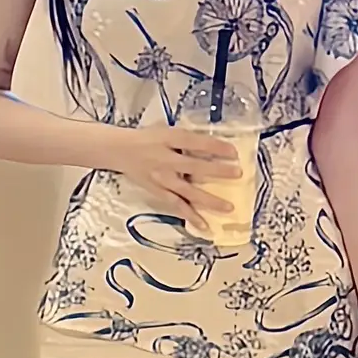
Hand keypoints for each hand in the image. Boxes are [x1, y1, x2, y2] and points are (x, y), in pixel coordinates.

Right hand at [123, 124, 238, 216]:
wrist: (120, 150)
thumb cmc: (148, 138)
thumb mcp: (167, 131)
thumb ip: (187, 139)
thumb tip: (214, 146)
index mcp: (168, 140)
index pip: (195, 143)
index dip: (215, 147)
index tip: (234, 152)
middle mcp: (164, 160)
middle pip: (194, 167)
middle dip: (217, 171)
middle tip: (238, 174)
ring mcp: (161, 179)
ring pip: (188, 192)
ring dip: (209, 200)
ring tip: (228, 207)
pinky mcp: (158, 192)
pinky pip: (176, 206)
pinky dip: (191, 216)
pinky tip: (205, 226)